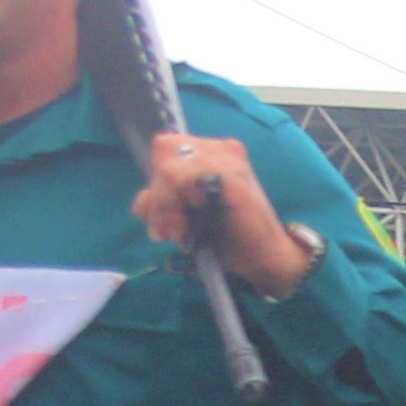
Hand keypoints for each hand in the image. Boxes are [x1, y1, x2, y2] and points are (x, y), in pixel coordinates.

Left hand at [132, 131, 320, 294]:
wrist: (265, 257)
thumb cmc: (229, 237)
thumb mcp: (186, 218)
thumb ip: (164, 203)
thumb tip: (140, 204)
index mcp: (210, 152)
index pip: (165, 149)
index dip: (157, 182)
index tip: (160, 221)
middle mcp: (220, 149)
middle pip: (163, 151)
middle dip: (158, 196)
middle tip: (167, 232)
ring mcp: (228, 159)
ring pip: (169, 167)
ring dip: (165, 206)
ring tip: (177, 235)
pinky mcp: (232, 177)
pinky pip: (185, 176)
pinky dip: (178, 204)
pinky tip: (189, 228)